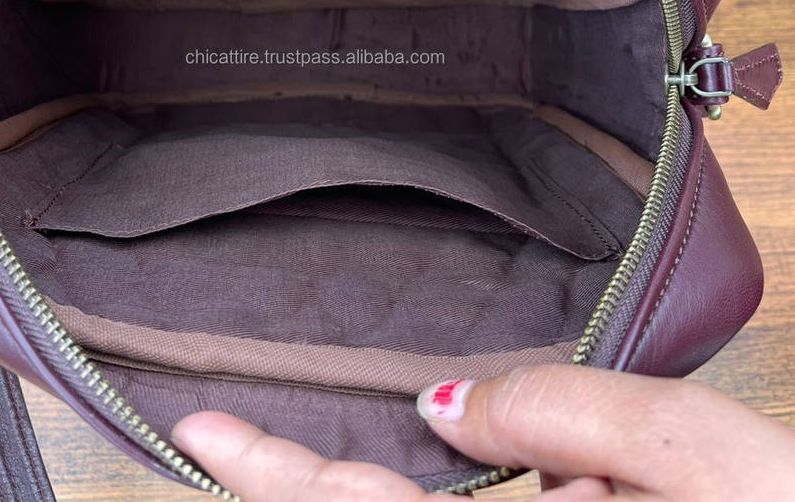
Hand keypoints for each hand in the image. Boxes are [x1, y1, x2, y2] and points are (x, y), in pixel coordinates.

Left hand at [170, 364, 794, 499]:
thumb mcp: (699, 455)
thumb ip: (567, 417)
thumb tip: (443, 405)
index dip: (272, 476)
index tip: (195, 433)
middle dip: (296, 486)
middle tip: (221, 434)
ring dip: (352, 488)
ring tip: (310, 445)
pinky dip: (428, 489)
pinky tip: (444, 463)